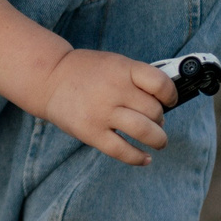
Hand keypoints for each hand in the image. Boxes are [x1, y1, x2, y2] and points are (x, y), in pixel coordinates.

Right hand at [40, 49, 173, 165]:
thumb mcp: (114, 63)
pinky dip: (138, 157)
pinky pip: (122, 151)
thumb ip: (137, 78)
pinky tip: (145, 158)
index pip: (160, 84)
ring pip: (144, 132)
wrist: (49, 78)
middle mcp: (114, 90)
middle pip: (154, 111)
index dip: (171, 95)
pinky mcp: (91, 132)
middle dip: (160, 119)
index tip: (169, 101)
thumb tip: (163, 104)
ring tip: (158, 141)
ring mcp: (102, 112)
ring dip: (158, 140)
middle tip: (155, 121)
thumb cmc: (87, 72)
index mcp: (123, 69)